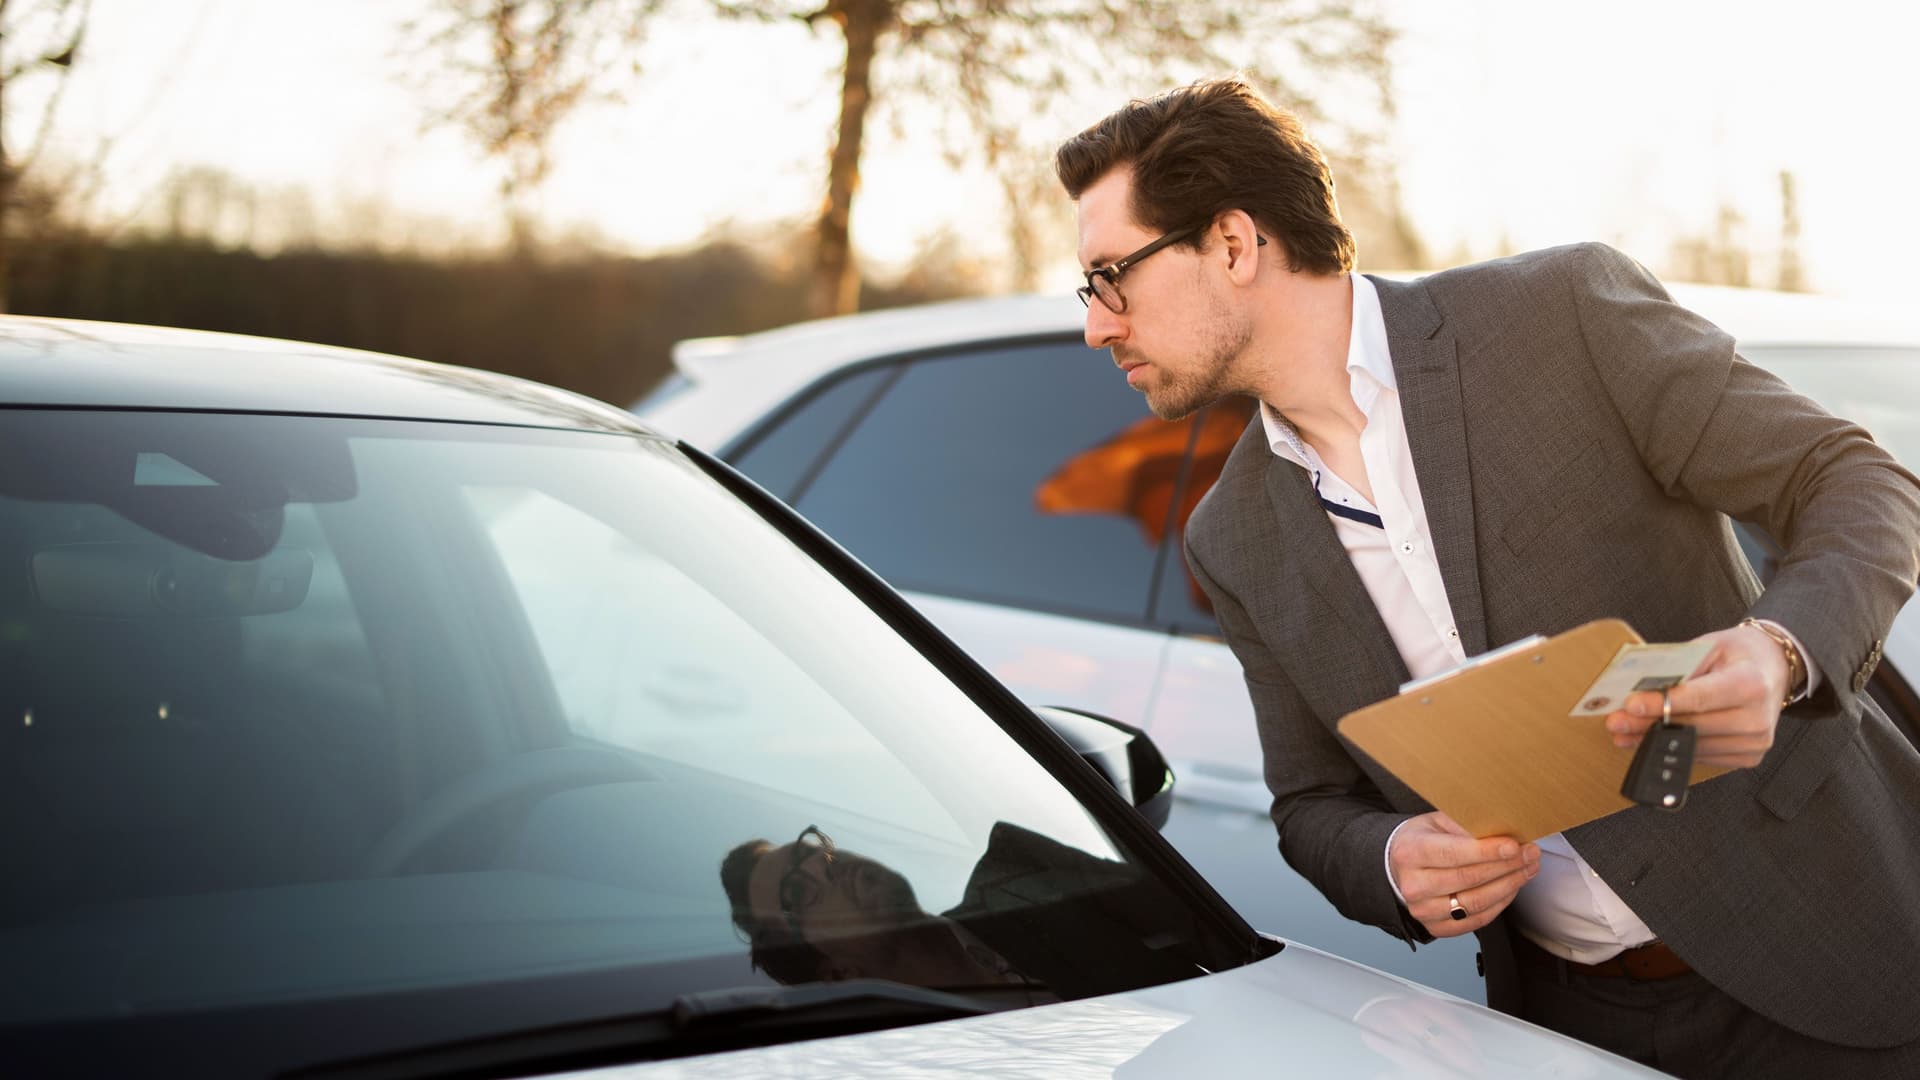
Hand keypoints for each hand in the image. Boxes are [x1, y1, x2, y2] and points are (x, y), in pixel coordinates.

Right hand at [1388, 811, 1538, 937]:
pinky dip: (1500, 904)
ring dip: (1509, 886)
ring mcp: (1423, 910)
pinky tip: (1512, 887)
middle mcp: (1413, 885)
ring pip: (1476, 903)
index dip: (1487, 851)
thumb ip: (1465, 825)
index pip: (1453, 854)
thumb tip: (1503, 830)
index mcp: (1410, 852)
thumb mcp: (1436, 822)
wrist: (1396, 867)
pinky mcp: (1436, 928)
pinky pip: (1477, 920)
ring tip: (1527, 869)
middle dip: (1506, 866)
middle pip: (1469, 879)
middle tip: (1530, 854)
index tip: (1514, 846)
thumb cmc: (1421, 841)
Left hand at [1604, 623, 1790, 767]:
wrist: (1772, 668)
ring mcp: (1755, 741)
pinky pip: (1704, 757)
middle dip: (1649, 725)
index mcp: (1751, 683)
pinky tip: (1651, 741)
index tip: (1631, 705)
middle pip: (1693, 727)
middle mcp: (1758, 717)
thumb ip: (1678, 667)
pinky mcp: (1748, 756)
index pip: (1700, 698)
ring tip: (1625, 733)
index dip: (1663, 704)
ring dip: (1656, 742)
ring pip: (1695, 747)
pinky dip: (1675, 749)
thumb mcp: (1709, 646)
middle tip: (1616, 722)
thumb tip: (1639, 687)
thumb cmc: (1738, 654)